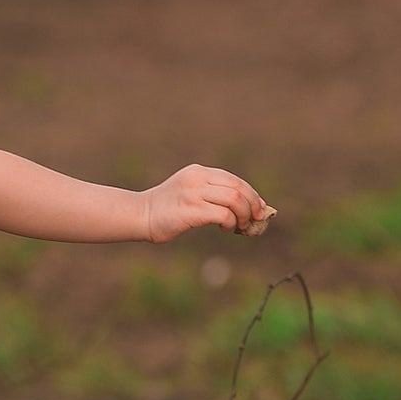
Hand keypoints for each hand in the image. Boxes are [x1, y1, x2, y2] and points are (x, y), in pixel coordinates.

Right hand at [142, 164, 271, 243]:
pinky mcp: (191, 210)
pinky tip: (225, 228)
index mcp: (198, 171)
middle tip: (256, 219)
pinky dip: (230, 223)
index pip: (234, 180)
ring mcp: (193, 193)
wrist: (141, 215)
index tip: (259, 208)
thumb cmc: (167, 208)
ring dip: (244, 215)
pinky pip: (222, 215)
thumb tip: (247, 207)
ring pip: (234, 200)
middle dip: (253, 205)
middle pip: (238, 188)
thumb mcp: (189, 191)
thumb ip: (211, 193)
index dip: (252, 194)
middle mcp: (197, 178)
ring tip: (241, 225)